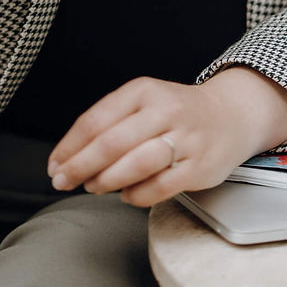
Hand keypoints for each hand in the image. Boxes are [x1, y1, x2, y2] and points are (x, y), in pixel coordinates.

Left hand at [46, 69, 286, 208]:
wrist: (232, 115)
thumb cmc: (176, 113)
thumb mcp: (144, 102)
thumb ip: (111, 123)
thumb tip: (69, 158)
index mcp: (143, 91)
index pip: (96, 119)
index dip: (70, 146)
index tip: (54, 166)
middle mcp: (164, 110)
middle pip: (112, 142)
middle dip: (80, 166)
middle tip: (63, 181)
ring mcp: (185, 138)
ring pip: (136, 163)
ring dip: (107, 180)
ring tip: (94, 187)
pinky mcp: (199, 166)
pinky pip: (160, 186)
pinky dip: (136, 195)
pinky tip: (126, 195)